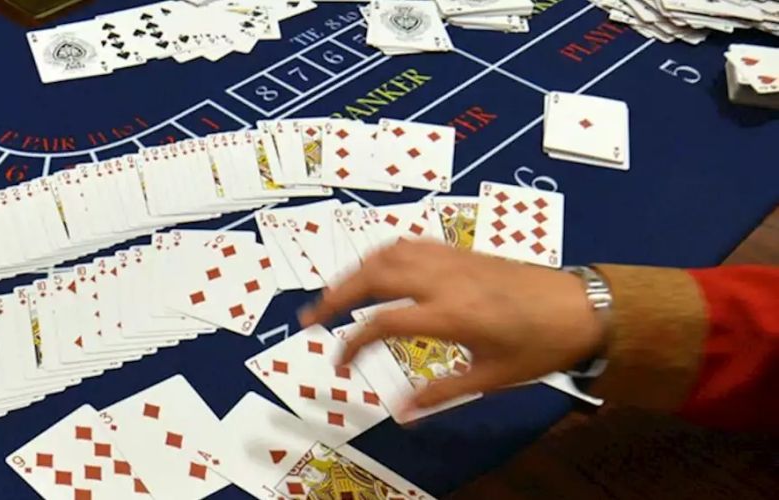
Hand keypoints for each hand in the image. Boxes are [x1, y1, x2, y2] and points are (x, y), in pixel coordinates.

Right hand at [299, 239, 605, 413]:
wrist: (582, 307)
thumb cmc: (539, 347)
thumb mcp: (491, 377)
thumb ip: (440, 392)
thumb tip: (401, 413)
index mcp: (448, 314)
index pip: (380, 322)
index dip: (351, 342)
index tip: (339, 362)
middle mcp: (443, 280)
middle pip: (373, 276)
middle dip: (335, 295)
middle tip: (310, 316)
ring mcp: (451, 260)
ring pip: (388, 253)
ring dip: (355, 271)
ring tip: (336, 293)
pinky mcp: (460, 251)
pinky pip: (411, 243)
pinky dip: (384, 254)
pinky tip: (376, 268)